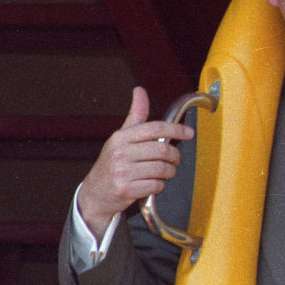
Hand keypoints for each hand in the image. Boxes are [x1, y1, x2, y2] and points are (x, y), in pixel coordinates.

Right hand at [77, 87, 193, 239]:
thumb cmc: (112, 164)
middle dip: (175, 156)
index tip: (189, 133)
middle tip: (174, 159)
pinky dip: (160, 185)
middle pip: (163, 149)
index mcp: (121, 138)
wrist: (95, 193)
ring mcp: (122, 172)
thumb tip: (140, 91)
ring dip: (169, 172)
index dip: (176, 129)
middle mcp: (120, 153)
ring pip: (162, 168)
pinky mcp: (126, 189)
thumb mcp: (121, 137)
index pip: (155, 128)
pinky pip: (157, 185)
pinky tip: (153, 183)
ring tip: (164, 172)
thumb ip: (135, 116)